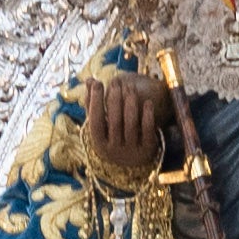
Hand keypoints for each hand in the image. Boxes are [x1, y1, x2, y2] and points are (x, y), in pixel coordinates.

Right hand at [82, 51, 170, 186]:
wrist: (135, 159)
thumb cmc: (114, 135)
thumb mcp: (102, 123)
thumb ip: (93, 102)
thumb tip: (89, 80)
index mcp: (100, 144)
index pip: (95, 121)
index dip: (96, 101)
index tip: (98, 83)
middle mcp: (115, 151)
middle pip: (114, 122)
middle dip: (115, 99)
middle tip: (116, 82)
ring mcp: (132, 152)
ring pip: (131, 124)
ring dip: (130, 103)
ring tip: (130, 87)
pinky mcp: (149, 150)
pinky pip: (148, 130)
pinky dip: (148, 115)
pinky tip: (148, 102)